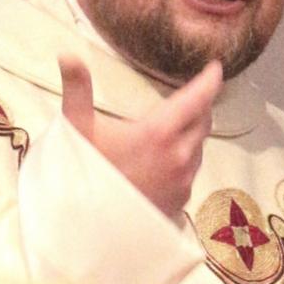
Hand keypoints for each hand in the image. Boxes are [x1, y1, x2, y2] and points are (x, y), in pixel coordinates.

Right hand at [59, 55, 220, 219]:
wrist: (89, 230)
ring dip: (193, 134)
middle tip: (196, 95)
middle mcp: (179, 156)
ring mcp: (183, 182)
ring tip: (179, 128)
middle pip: (203, 122)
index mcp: (160, 132)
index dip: (210, 80)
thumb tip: (67, 54)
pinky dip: (185, 159)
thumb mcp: (77, 129)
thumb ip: (77, 89)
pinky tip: (168, 161)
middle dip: (202, 105)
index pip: (199, 98)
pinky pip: (191, 173)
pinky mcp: (180, 202)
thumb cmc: (83, 176)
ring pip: (198, 148)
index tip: (216, 68)